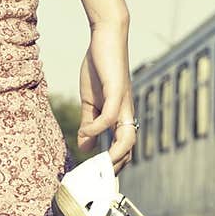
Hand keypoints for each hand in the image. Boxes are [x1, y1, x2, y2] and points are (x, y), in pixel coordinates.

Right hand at [77, 20, 135, 174]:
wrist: (106, 38)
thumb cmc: (99, 68)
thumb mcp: (89, 101)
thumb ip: (88, 124)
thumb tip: (85, 146)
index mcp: (120, 117)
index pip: (123, 149)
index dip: (113, 165)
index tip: (98, 177)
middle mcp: (126, 113)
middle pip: (129, 149)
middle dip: (115, 167)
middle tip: (97, 177)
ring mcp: (123, 104)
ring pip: (127, 139)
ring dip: (113, 155)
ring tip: (96, 161)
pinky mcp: (117, 91)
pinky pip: (110, 117)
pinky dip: (97, 128)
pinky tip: (85, 131)